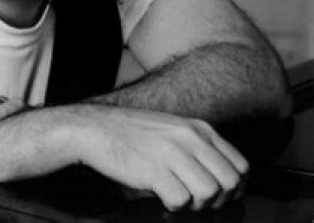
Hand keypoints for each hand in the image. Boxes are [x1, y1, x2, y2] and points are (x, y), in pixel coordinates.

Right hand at [73, 106, 248, 211]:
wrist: (94, 128)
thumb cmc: (130, 132)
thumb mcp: (172, 129)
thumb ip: (197, 146)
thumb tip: (221, 178)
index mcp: (198, 129)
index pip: (240, 165)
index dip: (236, 188)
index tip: (223, 196)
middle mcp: (189, 138)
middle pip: (230, 182)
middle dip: (219, 200)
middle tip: (198, 201)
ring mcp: (171, 153)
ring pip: (209, 192)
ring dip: (196, 204)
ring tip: (179, 198)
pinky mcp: (153, 170)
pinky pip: (181, 200)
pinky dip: (174, 205)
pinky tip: (162, 197)